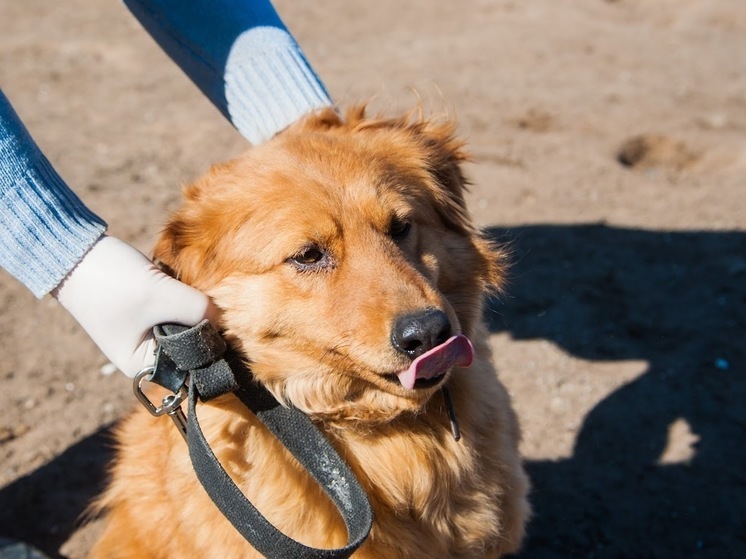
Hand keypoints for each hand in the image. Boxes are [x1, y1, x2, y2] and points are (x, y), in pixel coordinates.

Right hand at [53, 235, 213, 376]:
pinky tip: (178, 282)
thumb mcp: (160, 295)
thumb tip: (224, 319)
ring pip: (186, 325)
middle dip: (202, 325)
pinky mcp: (148, 311)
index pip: (191, 368)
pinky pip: (176, 310)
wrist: (75, 251)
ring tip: (192, 290)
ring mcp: (146, 332)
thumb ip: (197, 310)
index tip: (226, 329)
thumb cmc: (111, 280)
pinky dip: (182, 298)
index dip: (211, 350)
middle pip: (191, 346)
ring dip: (192, 309)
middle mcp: (146, 355)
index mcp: (144, 365)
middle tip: (213, 303)